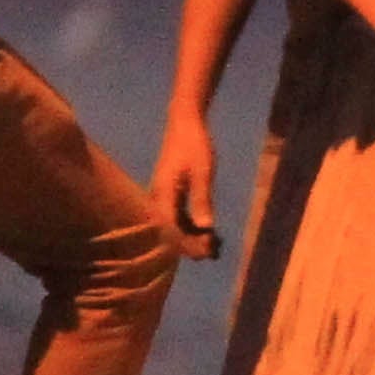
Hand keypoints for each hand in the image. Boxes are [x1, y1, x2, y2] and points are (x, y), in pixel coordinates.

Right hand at [149, 109, 221, 259]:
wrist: (185, 123)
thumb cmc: (195, 144)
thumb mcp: (203, 171)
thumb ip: (202, 199)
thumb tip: (205, 228)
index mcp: (163, 196)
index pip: (170, 233)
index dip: (189, 246)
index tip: (209, 251)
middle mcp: (158, 200)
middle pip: (170, 234)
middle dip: (192, 246)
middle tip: (216, 251)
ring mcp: (162, 198)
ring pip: (174, 227)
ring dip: (193, 238)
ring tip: (216, 245)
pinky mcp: (168, 195)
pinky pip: (176, 218)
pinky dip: (192, 227)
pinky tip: (209, 231)